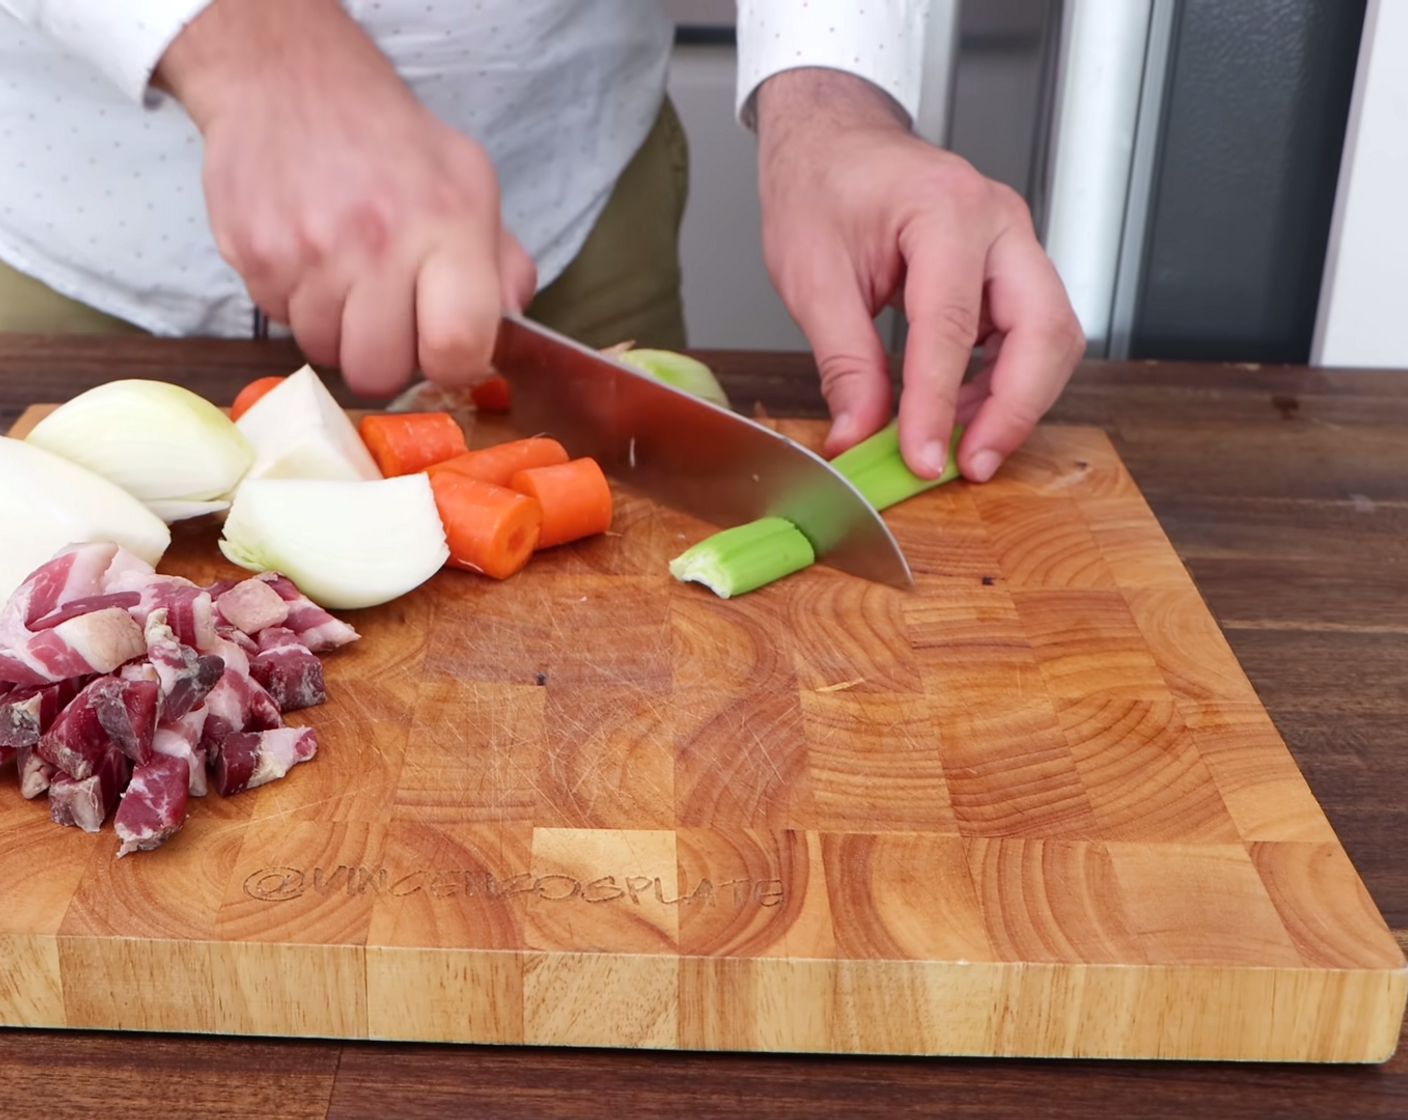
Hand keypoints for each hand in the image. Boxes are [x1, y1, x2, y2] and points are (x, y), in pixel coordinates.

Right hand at [156, 0, 535, 396]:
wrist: (290, 80)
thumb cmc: (393, 144)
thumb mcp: (471, 183)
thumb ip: (500, 264)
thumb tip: (511, 330)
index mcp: (446, 224)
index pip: (457, 348)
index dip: (453, 366)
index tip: (443, 348)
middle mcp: (377, 241)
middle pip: (380, 373)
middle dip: (388, 357)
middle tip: (389, 315)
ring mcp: (307, 251)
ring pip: (326, 352)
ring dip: (339, 330)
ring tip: (345, 277)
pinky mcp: (253, 255)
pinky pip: (281, 321)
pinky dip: (297, 303)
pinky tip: (309, 256)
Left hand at [755, 69, 1083, 480]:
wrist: (832, 145)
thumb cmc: (820, 187)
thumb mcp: (812, 278)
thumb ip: (844, 362)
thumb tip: (858, 433)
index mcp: (946, 208)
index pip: (952, 325)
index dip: (937, 404)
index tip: (920, 458)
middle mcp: (998, 221)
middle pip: (1044, 328)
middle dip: (1014, 409)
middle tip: (968, 464)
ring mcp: (1013, 243)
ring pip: (1051, 337)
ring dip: (1015, 402)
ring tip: (960, 447)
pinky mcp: (1009, 269)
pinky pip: (1031, 335)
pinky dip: (1005, 383)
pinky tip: (962, 413)